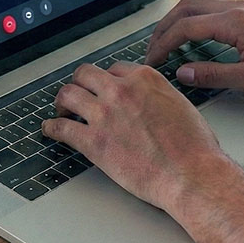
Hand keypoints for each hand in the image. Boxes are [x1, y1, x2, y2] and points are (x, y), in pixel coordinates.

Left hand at [43, 61, 231, 212]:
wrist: (189, 173)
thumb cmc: (194, 146)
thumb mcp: (180, 105)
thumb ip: (159, 97)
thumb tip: (153, 103)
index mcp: (145, 79)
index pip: (115, 69)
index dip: (107, 80)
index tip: (103, 89)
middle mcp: (122, 90)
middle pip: (86, 74)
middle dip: (80, 83)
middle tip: (78, 94)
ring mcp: (105, 114)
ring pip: (69, 94)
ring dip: (62, 102)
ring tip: (61, 110)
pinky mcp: (94, 142)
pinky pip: (62, 128)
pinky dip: (51, 128)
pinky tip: (49, 130)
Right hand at [145, 0, 243, 98]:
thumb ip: (213, 76)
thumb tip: (183, 73)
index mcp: (234, 23)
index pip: (185, 28)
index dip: (162, 44)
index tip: (151, 62)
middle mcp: (238, 8)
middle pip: (187, 8)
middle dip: (164, 27)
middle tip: (152, 50)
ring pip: (201, 2)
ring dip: (180, 19)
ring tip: (169, 41)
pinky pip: (215, 5)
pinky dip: (197, 16)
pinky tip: (197, 33)